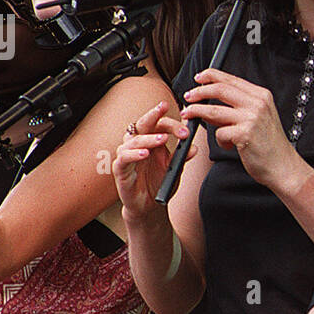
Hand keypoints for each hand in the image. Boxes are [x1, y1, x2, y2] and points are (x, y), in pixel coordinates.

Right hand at [113, 101, 190, 220]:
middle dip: (154, 114)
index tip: (186, 130)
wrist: (149, 205)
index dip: (172, 124)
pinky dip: (134, 154)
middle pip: (143, 123)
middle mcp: (137, 144)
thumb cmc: (158, 182)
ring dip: (149, 138)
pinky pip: (124, 158)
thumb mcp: (174, 168)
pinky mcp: (120, 169)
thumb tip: (194, 147)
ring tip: (162, 139)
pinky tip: (145, 153)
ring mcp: (127, 155)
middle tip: (164, 108)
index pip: (159, 124)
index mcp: (151, 140)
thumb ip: (182, 157)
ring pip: (133, 140)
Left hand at [182, 69, 309, 193]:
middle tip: (188, 97)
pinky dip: (220, 141)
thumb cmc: (269, 144)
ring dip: (197, 112)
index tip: (198, 78)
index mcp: (261, 96)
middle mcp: (257, 103)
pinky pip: (220, 133)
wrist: (282, 166)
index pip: (231, 79)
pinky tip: (228, 146)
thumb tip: (210, 100)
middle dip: (199, 92)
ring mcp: (252, 118)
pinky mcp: (245, 134)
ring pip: (214, 110)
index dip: (211, 76)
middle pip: (220, 90)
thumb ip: (239, 106)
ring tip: (189, 115)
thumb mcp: (259, 117)